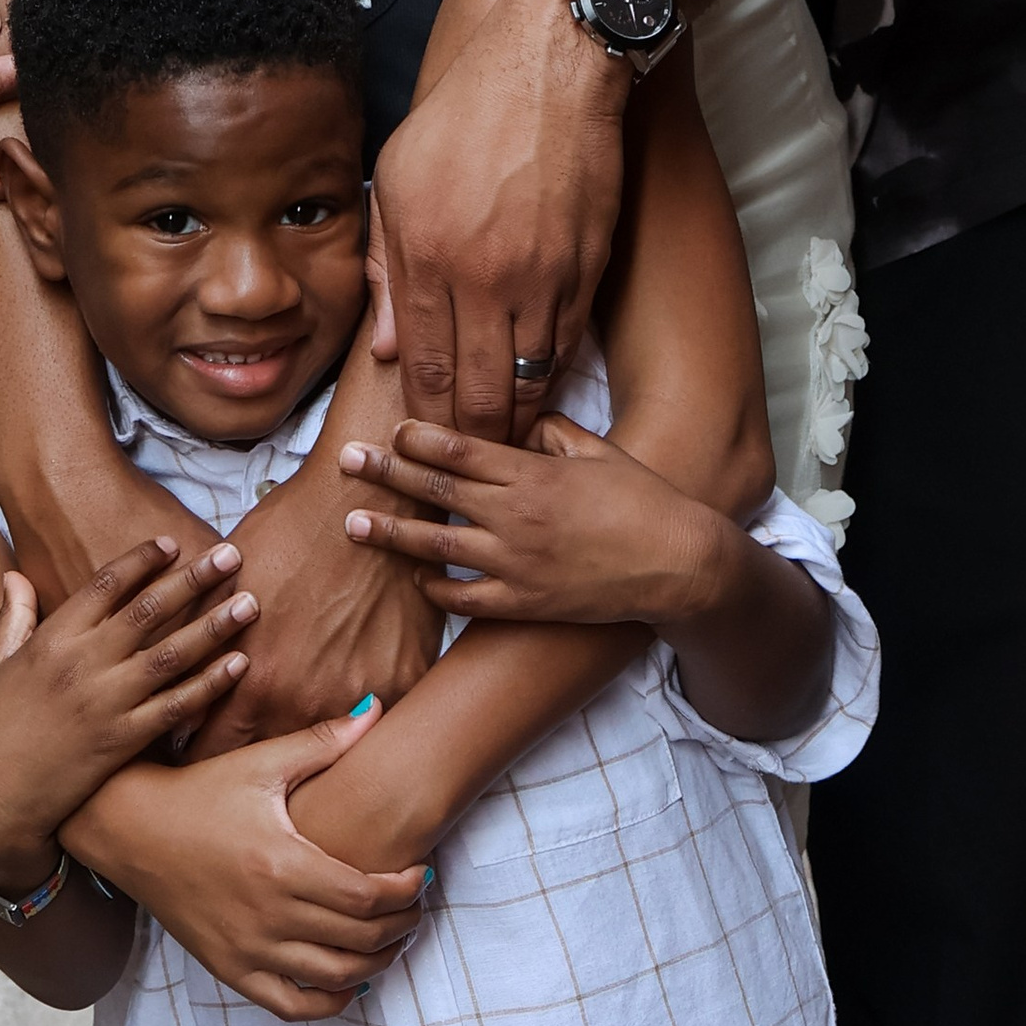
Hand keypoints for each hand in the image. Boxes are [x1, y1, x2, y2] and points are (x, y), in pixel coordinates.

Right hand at [0, 538, 262, 889]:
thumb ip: (11, 617)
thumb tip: (15, 575)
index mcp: (51, 641)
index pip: (105, 585)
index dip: (141, 560)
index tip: (171, 543)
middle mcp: (82, 665)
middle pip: (148, 610)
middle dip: (194, 579)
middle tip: (232, 555)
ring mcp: (105, 704)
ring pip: (171, 655)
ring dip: (213, 626)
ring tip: (248, 602)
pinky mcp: (122, 741)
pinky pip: (175, 707)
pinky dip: (209, 685)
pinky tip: (238, 664)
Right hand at [67, 707, 431, 1018]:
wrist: (131, 829)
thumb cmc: (200, 792)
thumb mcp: (261, 763)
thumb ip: (324, 741)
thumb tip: (376, 709)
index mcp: (282, 864)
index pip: (367, 896)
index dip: (406, 891)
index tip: (421, 874)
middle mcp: (267, 915)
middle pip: (361, 940)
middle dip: (402, 925)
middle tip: (416, 905)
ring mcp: (247, 950)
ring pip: (335, 979)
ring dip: (376, 964)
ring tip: (392, 939)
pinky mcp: (229, 969)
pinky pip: (291, 1006)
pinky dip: (329, 1001)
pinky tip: (349, 979)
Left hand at [180, 449, 443, 756]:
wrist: (366, 496)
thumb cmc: (291, 530)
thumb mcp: (231, 589)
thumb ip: (206, 651)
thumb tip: (181, 697)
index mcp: (255, 682)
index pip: (212, 754)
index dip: (202, 755)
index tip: (199, 751)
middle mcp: (306, 701)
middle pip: (271, 761)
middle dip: (257, 762)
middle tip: (250, 751)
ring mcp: (362, 695)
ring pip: (331, 746)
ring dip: (313, 734)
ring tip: (305, 723)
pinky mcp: (406, 678)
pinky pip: (380, 715)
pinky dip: (365, 707)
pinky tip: (355, 688)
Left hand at [339, 412, 743, 630]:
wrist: (678, 564)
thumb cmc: (643, 500)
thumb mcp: (597, 450)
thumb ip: (550, 432)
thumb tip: (516, 422)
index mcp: (533, 473)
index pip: (461, 449)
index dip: (420, 438)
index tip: (391, 429)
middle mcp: (517, 517)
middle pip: (438, 491)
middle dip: (387, 473)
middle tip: (347, 460)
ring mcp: (518, 564)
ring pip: (439, 547)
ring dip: (393, 533)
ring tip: (354, 524)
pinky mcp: (526, 603)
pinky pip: (467, 599)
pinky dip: (437, 590)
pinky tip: (415, 579)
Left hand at [371, 0, 629, 439]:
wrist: (554, 67)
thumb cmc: (464, 116)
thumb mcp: (395, 178)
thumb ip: (388, 267)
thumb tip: (389, 348)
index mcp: (429, 255)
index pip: (424, 367)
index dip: (422, 421)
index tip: (418, 452)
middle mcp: (486, 276)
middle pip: (476, 391)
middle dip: (468, 442)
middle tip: (461, 472)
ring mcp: (543, 275)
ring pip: (526, 379)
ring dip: (512, 420)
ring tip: (499, 450)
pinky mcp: (587, 266)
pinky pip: (565, 343)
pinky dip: (549, 379)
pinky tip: (536, 398)